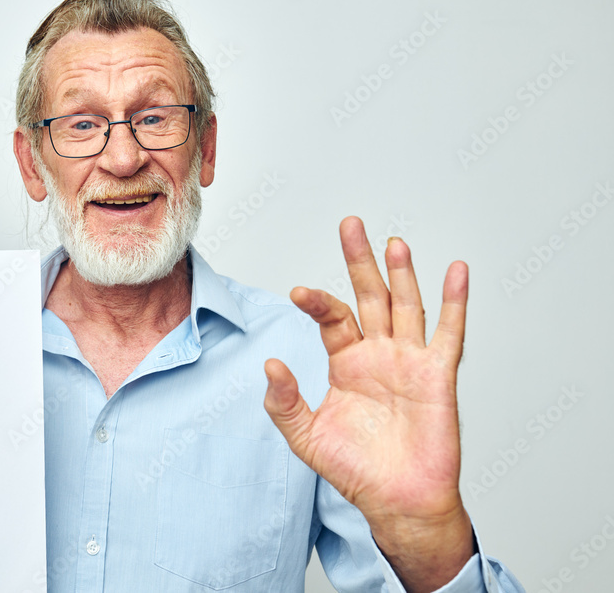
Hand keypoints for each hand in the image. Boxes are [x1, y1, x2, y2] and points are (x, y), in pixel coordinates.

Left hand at [264, 217, 472, 590]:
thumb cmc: (355, 470)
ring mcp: (409, 361)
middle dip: (360, 261)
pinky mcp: (438, 375)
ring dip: (402, 273)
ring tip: (393, 242)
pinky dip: (454, 302)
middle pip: (369, 296)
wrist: (396, 500)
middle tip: (351, 225)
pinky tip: (455, 272)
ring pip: (406, 306)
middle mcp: (378, 354)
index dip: (317, 302)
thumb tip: (270, 364)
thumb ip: (284, 402)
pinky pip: (449, 333)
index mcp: (347, 362)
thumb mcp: (306, 436)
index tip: (298, 292)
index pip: (332, 317)